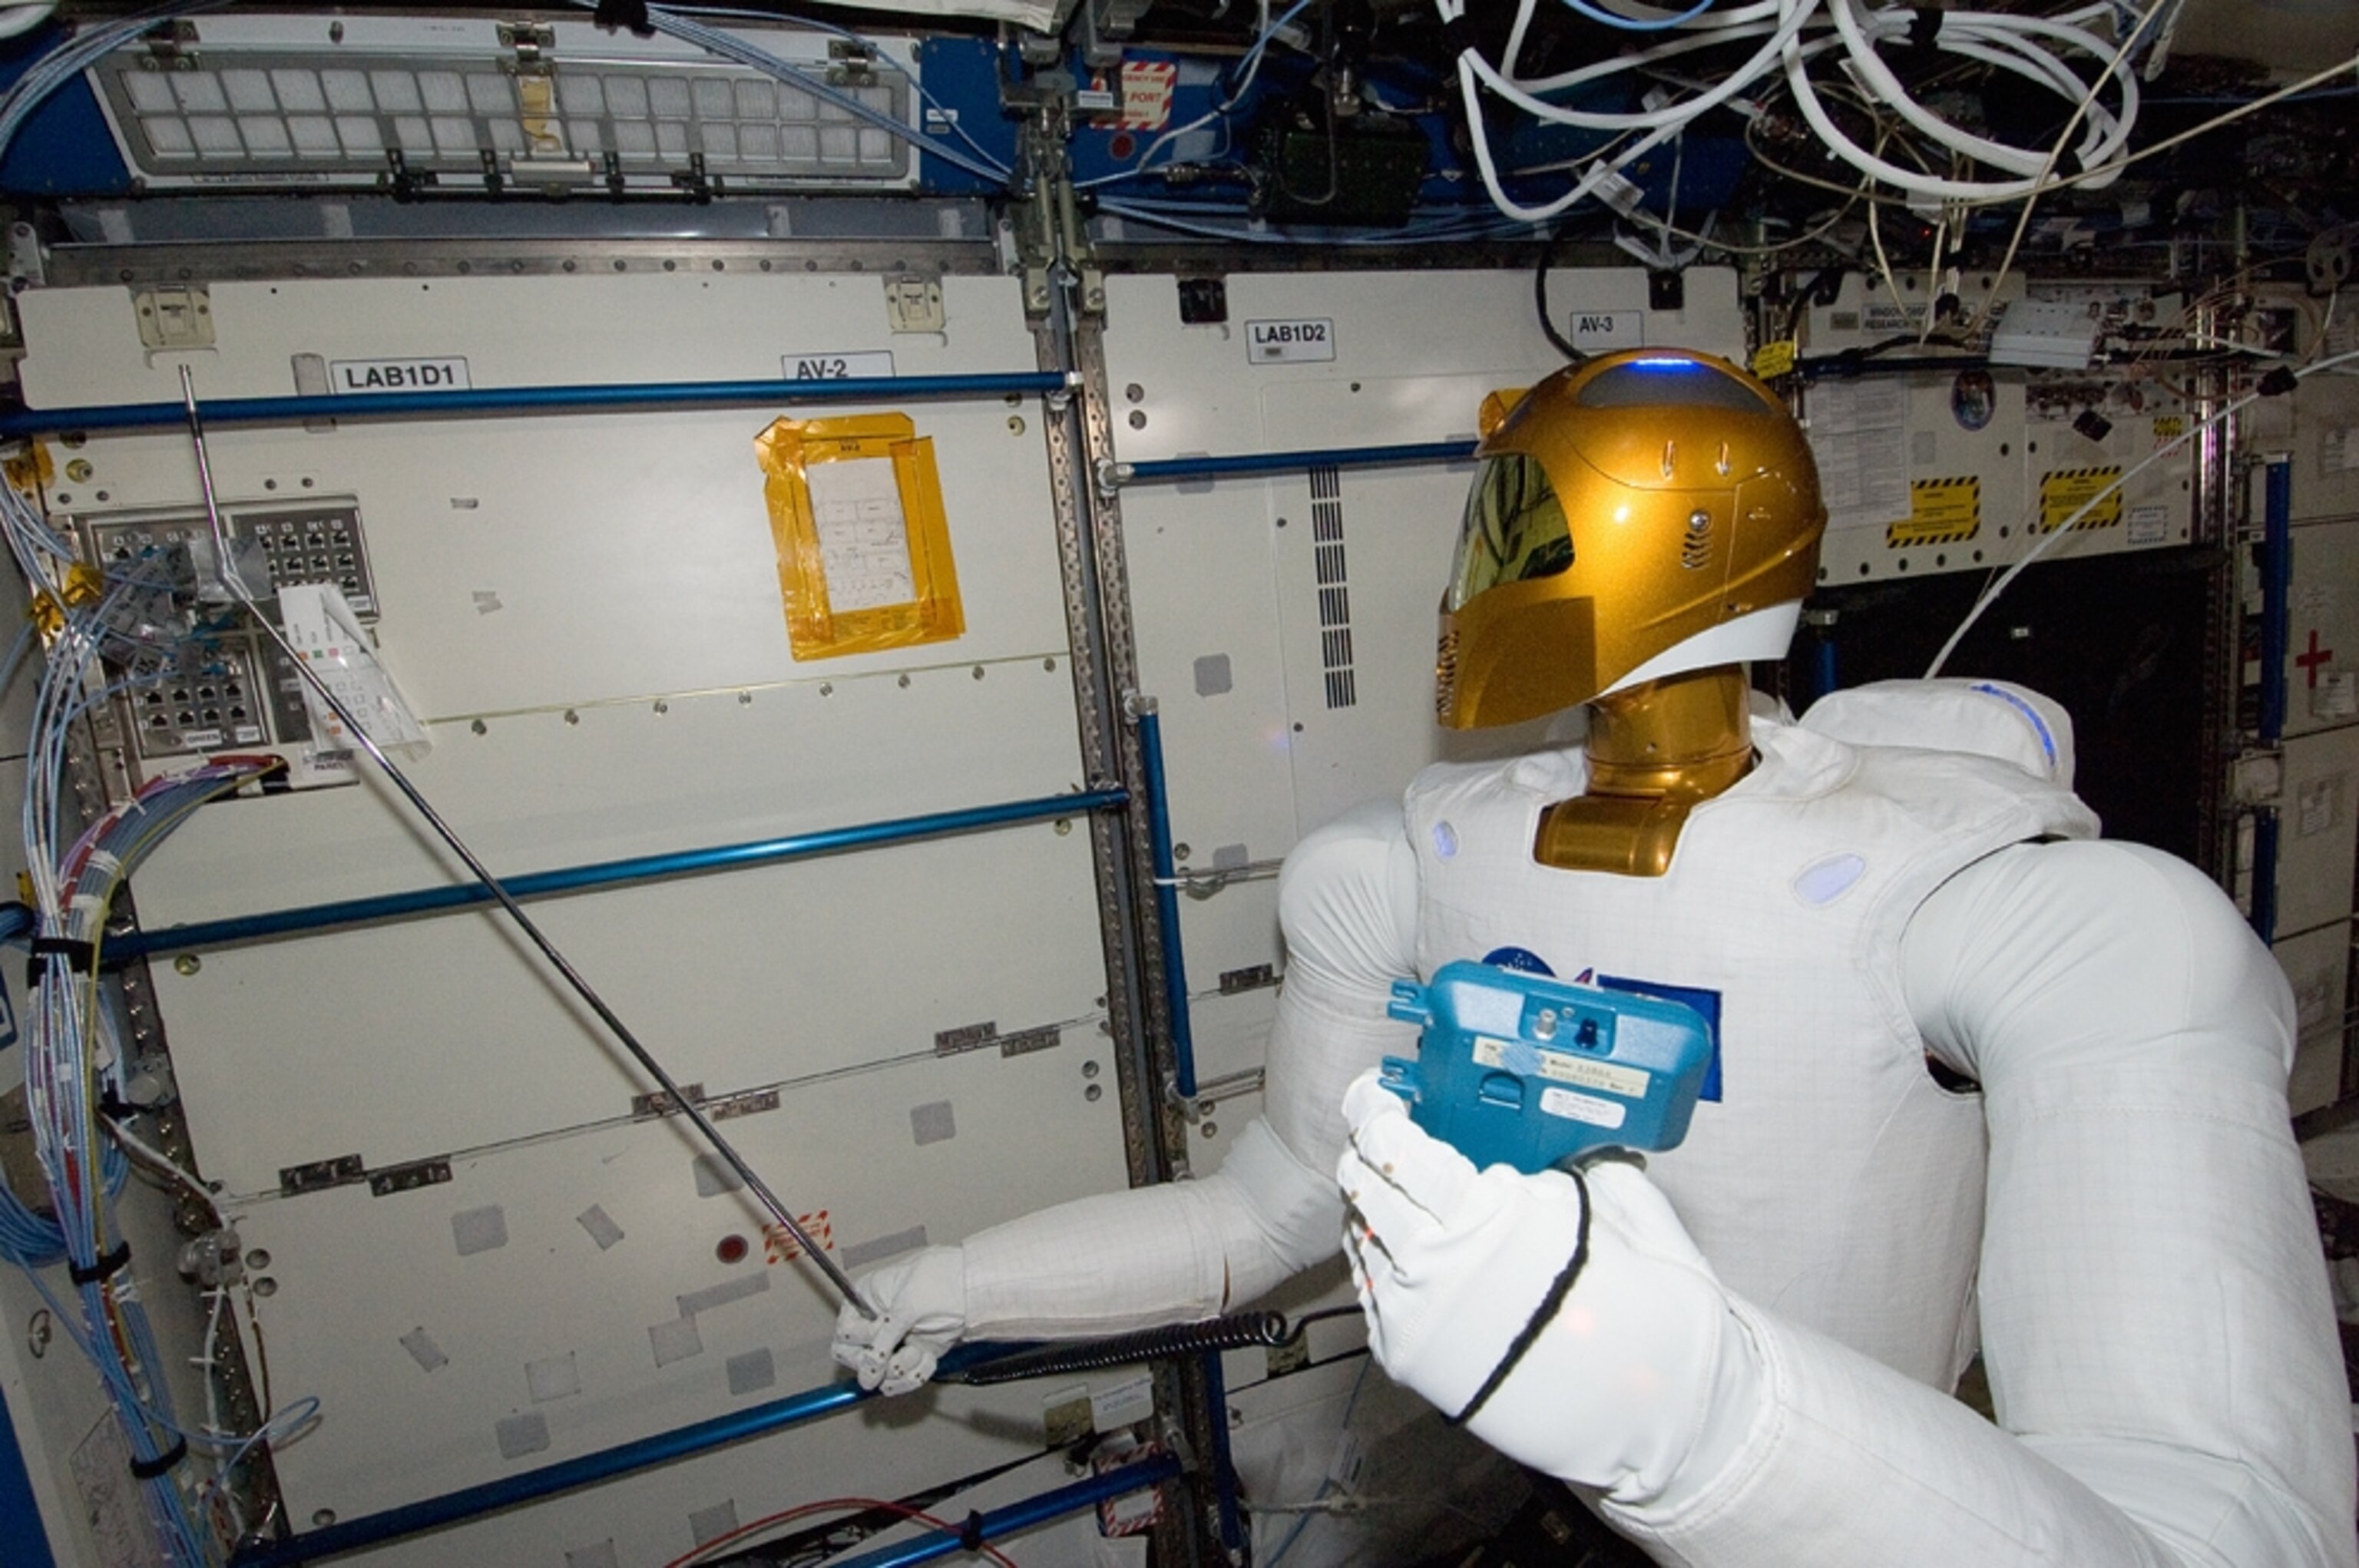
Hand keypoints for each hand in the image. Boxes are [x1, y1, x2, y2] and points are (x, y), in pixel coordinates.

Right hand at [830, 1246, 966, 1394]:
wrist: (971, 1290)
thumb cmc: (938, 1282)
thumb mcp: (905, 1306)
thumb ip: (882, 1340)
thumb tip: (868, 1372)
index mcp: (865, 1300)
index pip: (845, 1336)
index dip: (862, 1338)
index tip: (881, 1330)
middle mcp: (874, 1323)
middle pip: (856, 1360)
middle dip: (878, 1363)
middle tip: (894, 1358)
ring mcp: (893, 1342)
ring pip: (880, 1376)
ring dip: (901, 1368)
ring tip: (918, 1351)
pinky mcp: (910, 1356)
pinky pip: (901, 1380)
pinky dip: (916, 1374)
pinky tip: (928, 1358)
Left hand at [1337, 1071, 1728, 1497]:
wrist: (1658, 1415)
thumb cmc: (1649, 1309)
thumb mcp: (1616, 1207)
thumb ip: (1559, 1169)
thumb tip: (1528, 1154)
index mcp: (1487, 1218)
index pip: (1399, 1151)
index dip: (1377, 1115)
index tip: (1378, 1097)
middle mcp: (1437, 1267)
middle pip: (1364, 1191)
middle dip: (1368, 1156)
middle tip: (1384, 1138)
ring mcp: (1415, 1320)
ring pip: (1360, 1241)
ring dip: (1371, 1210)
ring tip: (1396, 1192)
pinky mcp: (1410, 1362)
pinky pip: (1370, 1293)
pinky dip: (1379, 1261)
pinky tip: (1404, 1249)